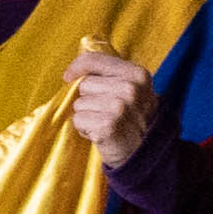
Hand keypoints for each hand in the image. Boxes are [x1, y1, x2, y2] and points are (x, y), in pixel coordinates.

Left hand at [60, 45, 155, 169]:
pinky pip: (78, 120)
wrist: (143, 153)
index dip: (77, 67)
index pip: (94, 60)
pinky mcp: (107, 126)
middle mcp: (130, 89)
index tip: (69, 76)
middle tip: (105, 111)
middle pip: (84, 84)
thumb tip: (70, 74)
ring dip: (86, 115)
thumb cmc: (130, 118)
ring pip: (79, 103)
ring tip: (104, 122)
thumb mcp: (129, 88)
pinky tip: (101, 133)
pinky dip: (84, 129)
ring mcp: (120, 107)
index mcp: (137, 74)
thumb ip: (106, 74)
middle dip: (87, 98)